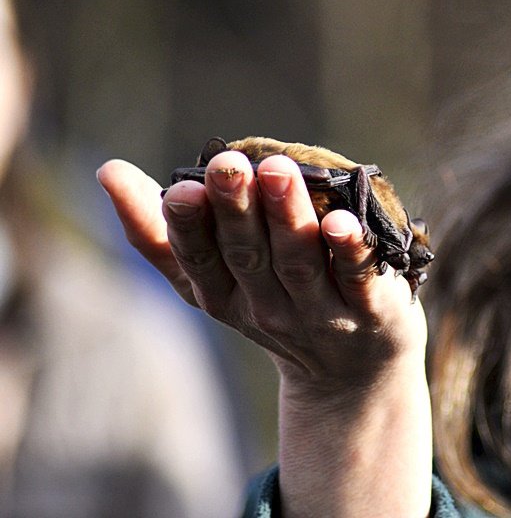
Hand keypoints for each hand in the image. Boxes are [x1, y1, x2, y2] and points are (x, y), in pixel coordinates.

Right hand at [97, 151, 431, 516]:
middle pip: (248, 257)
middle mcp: (268, 310)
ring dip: (288, 218)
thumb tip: (108, 170)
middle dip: (236, 210)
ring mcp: (321, 316)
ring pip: (299, 265)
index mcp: (224, 297)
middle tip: (228, 164)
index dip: (188, 227)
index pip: (197, 261)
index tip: (180, 188)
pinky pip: (358, 281)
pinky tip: (343, 222)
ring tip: (279, 170)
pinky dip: (350, 253)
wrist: (352, 377)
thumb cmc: (277, 306)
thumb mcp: (214, 282)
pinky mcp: (371, 314)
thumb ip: (161, 234)